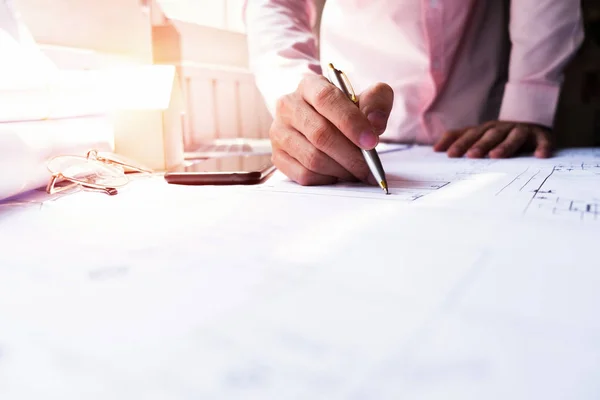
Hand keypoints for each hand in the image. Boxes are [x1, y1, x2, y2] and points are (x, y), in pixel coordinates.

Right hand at [269, 74, 393, 184]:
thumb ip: (376, 103)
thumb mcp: (367, 98)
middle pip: (320, 134)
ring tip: (357, 172)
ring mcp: (279, 132)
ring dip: (341, 170)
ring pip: (312, 158)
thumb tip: (374, 123)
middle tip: (369, 166)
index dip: (351, 122)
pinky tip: (338, 174)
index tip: (371, 141)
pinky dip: (326, 179)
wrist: (324, 121)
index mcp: (309, 85)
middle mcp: (288, 106)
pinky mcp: (277, 156)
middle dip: (350, 155)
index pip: (327, 99)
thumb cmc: (345, 110)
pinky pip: (303, 174)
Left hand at [433, 121, 553, 158]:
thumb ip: (457, 138)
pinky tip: (540, 156)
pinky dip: (542, 147)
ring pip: (513, 137)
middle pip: (490, 135)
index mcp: (486, 129)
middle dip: (480, 145)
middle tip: (471, 156)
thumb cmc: (498, 135)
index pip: (471, 135)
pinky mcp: (541, 136)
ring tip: (496, 156)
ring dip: (505, 146)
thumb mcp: (478, 135)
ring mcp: (522, 131)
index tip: (449, 154)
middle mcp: (503, 128)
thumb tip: (435, 148)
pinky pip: (543, 141)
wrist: (531, 122)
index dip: (460, 143)